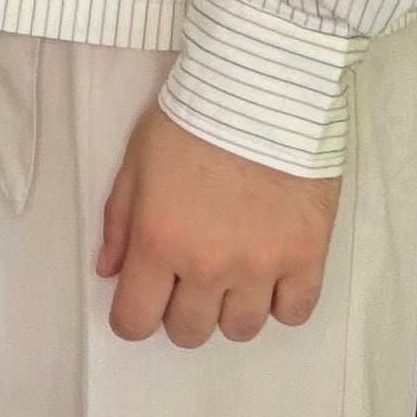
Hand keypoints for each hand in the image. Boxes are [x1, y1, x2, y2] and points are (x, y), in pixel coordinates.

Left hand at [95, 98, 340, 345]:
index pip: (134, 322)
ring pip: (241, 329)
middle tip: (191, 273)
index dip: (134, 315)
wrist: (263, 83)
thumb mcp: (138, 157)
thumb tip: (110, 272)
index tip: (144, 296)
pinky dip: (282, 300)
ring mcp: (261, 266)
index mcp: (159, 241)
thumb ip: (119, 219)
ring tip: (236, 267)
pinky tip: (275, 270)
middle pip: (189, 332)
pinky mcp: (307, 255)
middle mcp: (207, 265)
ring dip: (232, 306)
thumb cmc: (194, 113)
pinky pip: (294, 312)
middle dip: (182, 309)